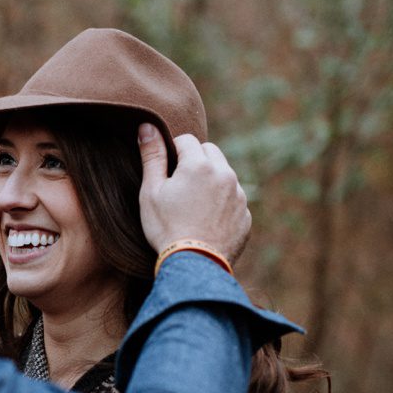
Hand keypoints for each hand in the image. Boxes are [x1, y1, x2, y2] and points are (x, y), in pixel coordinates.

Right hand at [137, 123, 250, 263]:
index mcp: (199, 164)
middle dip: (196, 161)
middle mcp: (224, 174)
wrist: (194, 266)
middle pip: (210, 152)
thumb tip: (147, 126)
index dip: (173, 151)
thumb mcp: (151, 191)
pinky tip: (207, 220)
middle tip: (180, 185)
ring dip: (211, 180)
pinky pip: (234, 199)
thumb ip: (152, 156)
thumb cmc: (166, 228)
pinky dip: (222, 203)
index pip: (186, 140)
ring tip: (193, 205)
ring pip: (224, 174)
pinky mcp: (245, 215)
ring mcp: (238, 195)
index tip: (166, 170)